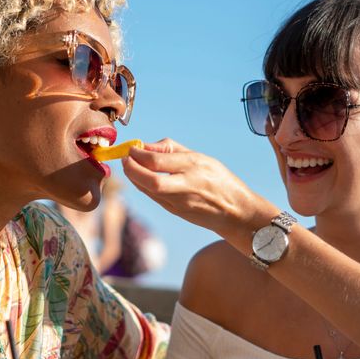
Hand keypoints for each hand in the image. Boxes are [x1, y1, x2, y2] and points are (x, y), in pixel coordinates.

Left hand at [121, 139, 274, 239]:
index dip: (138, 154)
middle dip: (131, 169)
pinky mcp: (175, 212)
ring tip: (129, 165)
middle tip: (125, 158)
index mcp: (195, 167)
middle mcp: (187, 186)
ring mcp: (180, 202)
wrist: (235, 212)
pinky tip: (139, 176)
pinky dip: (142, 185)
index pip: (158, 161)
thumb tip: (145, 146)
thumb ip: (171, 150)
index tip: (131, 148)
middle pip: (150, 180)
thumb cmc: (219, 180)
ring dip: (133, 177)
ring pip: (148, 190)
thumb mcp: (201, 157)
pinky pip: (153, 197)